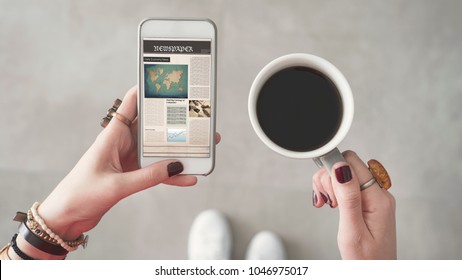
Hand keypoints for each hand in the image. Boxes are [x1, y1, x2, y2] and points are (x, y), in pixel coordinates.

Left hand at [37, 86, 219, 240]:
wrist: (66, 216)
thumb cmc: (81, 194)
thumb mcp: (116, 185)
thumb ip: (147, 176)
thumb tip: (176, 166)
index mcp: (113, 135)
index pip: (131, 104)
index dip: (147, 90)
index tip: (168, 82)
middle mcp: (122, 143)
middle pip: (153, 126)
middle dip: (175, 123)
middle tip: (196, 120)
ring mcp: (128, 159)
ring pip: (158, 149)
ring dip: (178, 150)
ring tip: (201, 149)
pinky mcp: (131, 174)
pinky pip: (156, 170)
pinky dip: (171, 174)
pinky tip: (187, 178)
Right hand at [312, 151, 396, 258]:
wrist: (375, 273)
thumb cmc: (367, 260)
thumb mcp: (353, 230)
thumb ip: (348, 197)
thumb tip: (341, 167)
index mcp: (378, 199)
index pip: (352, 163)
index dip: (332, 170)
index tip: (325, 189)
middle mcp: (378, 194)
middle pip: (347, 165)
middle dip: (329, 179)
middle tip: (327, 202)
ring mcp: (373, 197)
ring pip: (344, 173)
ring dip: (329, 186)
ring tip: (328, 204)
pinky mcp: (367, 201)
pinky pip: (347, 185)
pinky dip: (334, 192)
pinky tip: (332, 204)